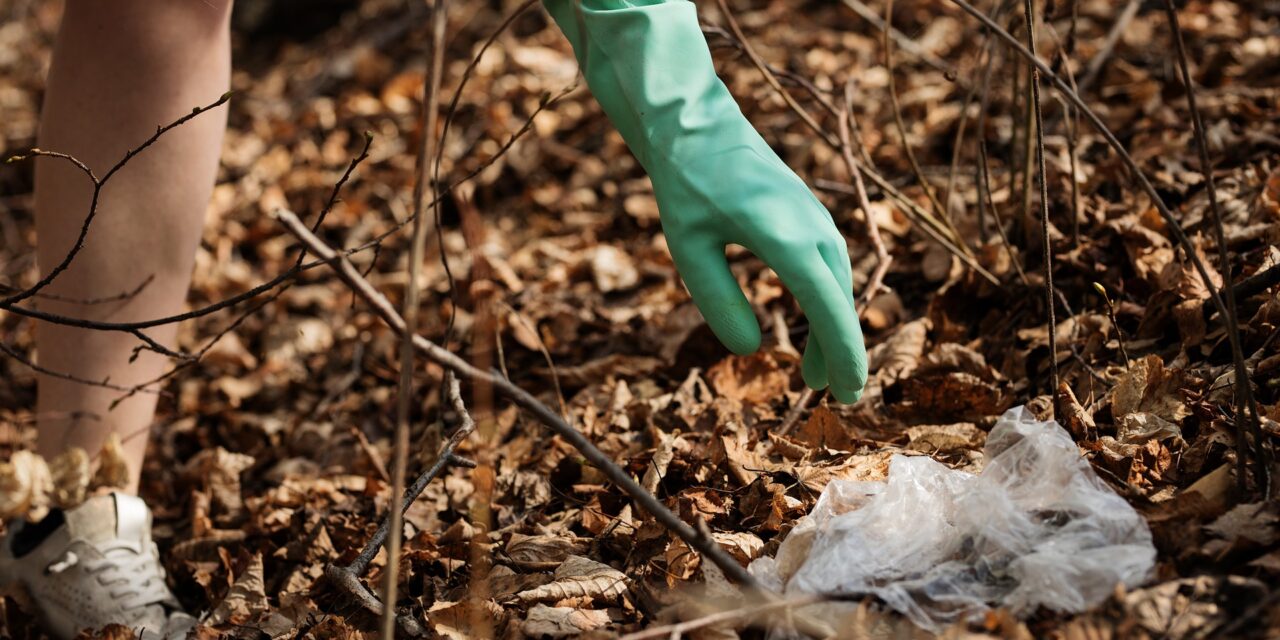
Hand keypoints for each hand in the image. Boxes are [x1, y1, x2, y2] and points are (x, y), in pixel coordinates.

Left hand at [546, 0, 866, 401]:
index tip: (848, 396)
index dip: (843, 357)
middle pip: (838, 302)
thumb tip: (752, 351)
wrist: (694, 120)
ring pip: (836, 284)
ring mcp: (814, 216)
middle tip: (833, 397)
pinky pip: (827, 266)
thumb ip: (719, 301)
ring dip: (830, 328)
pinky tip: (810, 318)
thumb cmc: (686, 182)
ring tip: (813, 372)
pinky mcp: (807, 212)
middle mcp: (812, 227)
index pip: (829, 310)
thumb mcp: (689, 249)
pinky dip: (824, 300)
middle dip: (838, 352)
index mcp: (786, 238)